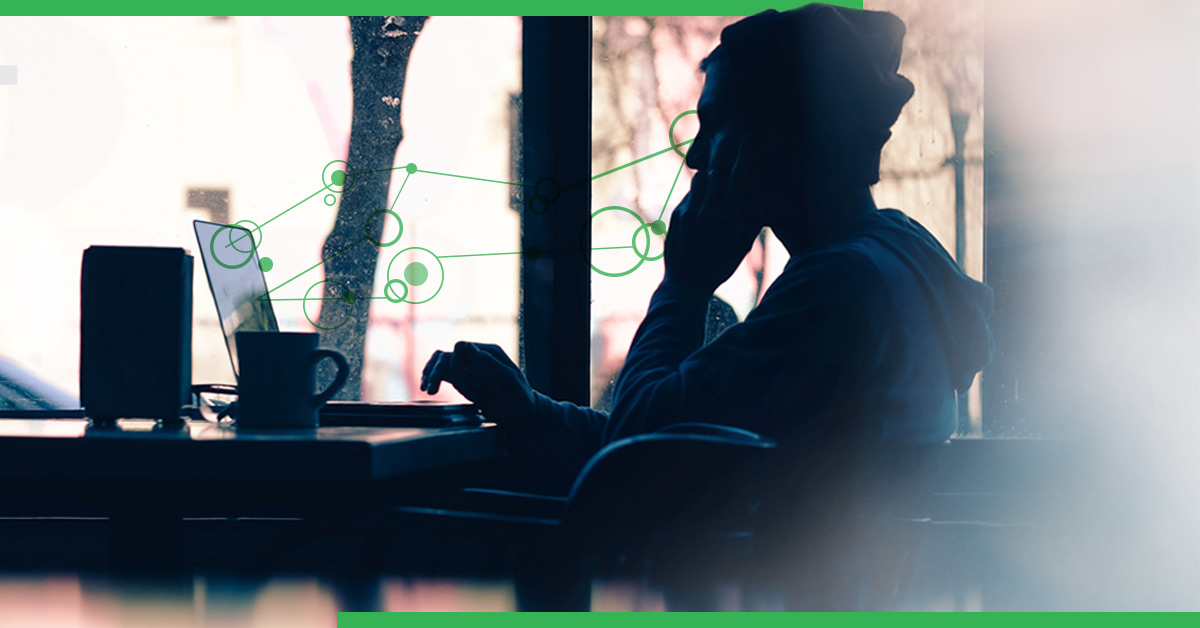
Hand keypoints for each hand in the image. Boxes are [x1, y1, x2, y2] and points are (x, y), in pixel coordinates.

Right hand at [420, 341, 536, 425]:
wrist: (522, 414)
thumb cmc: (520, 395)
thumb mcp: (509, 378)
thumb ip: (490, 362)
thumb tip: (468, 346)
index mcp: (488, 353)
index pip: (462, 347)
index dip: (455, 359)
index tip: (455, 375)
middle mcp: (475, 358)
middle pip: (448, 356)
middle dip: (436, 370)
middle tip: (430, 386)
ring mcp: (468, 370)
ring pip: (442, 364)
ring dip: (431, 373)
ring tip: (427, 387)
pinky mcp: (463, 381)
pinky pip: (444, 375)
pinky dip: (433, 378)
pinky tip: (428, 387)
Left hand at [663, 135, 764, 293]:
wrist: (687, 284)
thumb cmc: (719, 265)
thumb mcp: (742, 245)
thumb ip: (752, 220)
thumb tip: (762, 199)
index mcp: (729, 219)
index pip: (739, 179)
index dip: (745, 155)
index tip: (749, 138)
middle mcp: (709, 213)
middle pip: (718, 174)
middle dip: (724, 168)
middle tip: (728, 165)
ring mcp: (690, 213)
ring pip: (700, 181)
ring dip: (708, 182)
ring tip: (712, 195)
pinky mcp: (676, 215)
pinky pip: (689, 196)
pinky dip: (696, 198)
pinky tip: (699, 215)